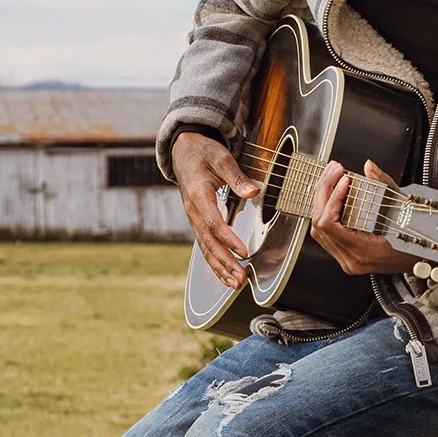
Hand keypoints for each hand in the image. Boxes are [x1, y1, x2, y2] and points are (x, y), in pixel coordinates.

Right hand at [174, 132, 257, 288]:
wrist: (184, 152)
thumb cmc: (204, 154)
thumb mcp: (222, 158)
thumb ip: (237, 177)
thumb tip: (254, 191)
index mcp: (198, 195)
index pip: (214, 222)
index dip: (229, 239)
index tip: (244, 251)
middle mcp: (193, 211)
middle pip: (209, 242)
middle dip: (225, 262)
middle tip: (240, 278)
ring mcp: (194, 219)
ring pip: (205, 248)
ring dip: (220, 268)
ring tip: (235, 284)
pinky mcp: (198, 223)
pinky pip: (205, 246)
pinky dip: (215, 263)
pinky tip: (226, 275)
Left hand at [309, 159, 417, 276]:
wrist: (422, 260)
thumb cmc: (417, 240)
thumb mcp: (402, 208)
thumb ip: (383, 185)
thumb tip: (369, 167)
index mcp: (364, 252)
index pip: (329, 224)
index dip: (332, 198)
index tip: (343, 180)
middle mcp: (352, 260)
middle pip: (319, 225)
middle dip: (324, 192)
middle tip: (334, 171)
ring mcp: (347, 261)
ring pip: (318, 230)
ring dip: (322, 201)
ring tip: (332, 178)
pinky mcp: (346, 256)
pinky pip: (326, 234)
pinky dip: (327, 212)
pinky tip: (332, 195)